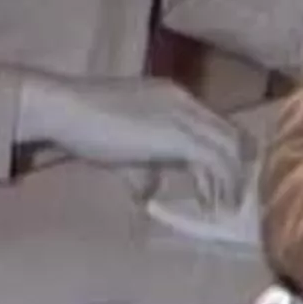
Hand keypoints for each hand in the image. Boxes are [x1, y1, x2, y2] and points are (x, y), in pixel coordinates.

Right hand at [19, 75, 247, 209]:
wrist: (67, 108)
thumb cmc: (84, 123)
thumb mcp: (122, 145)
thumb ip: (142, 166)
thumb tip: (150, 192)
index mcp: (173, 96)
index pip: (213, 124)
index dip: (222, 154)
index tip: (222, 182)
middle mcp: (185, 101)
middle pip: (229, 133)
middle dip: (235, 168)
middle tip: (232, 198)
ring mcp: (185, 115)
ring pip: (228, 147)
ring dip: (231, 180)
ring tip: (225, 207)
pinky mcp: (180, 135)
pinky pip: (215, 161)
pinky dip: (219, 185)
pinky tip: (211, 205)